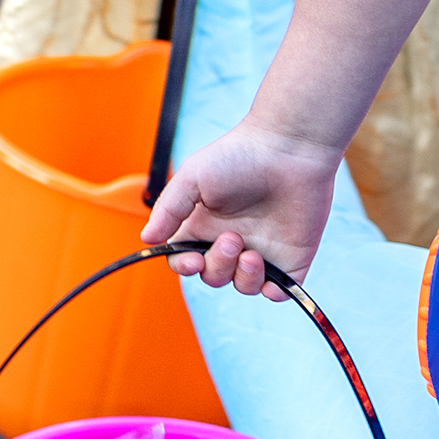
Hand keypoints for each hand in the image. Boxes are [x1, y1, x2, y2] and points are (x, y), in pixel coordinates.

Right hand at [140, 121, 340, 297]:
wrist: (288, 146)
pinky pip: (282, 290)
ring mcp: (263, 250)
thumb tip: (146, 240)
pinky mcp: (291, 256)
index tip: (193, 260)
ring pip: (243, 285)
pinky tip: (272, 282)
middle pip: (213, 276)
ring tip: (252, 254)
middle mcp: (232, 240)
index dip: (185, 266)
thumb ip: (168, 210)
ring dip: (243, 278)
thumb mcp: (192, 177)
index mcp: (205, 225)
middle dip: (218, 265)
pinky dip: (275, 293)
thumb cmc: (239, 155)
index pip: (185, 259)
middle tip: (232, 239)